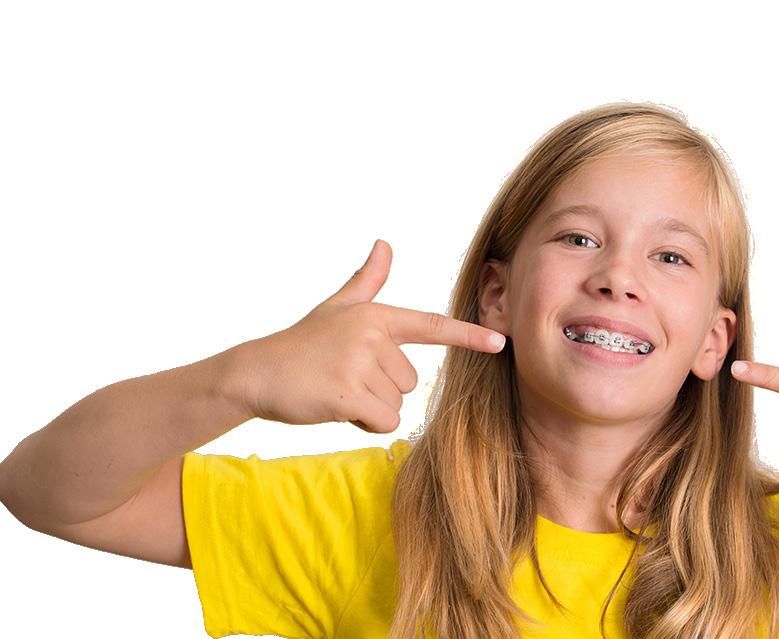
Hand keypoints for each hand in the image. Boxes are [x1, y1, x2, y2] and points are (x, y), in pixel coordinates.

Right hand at [234, 239, 505, 432]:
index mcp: (377, 316)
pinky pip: (383, 422)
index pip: (432, 326)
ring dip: (370, 407)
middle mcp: (373, 336)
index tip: (500, 341)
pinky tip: (335, 407)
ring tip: (336, 389)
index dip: (468, 335)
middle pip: (410, 382)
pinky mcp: (348, 393)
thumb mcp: (337, 309)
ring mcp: (360, 364)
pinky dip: (363, 424)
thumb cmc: (301, 343)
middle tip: (343, 377)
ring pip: (396, 404)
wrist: (255, 373)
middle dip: (381, 389)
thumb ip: (366, 280)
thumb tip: (384, 243)